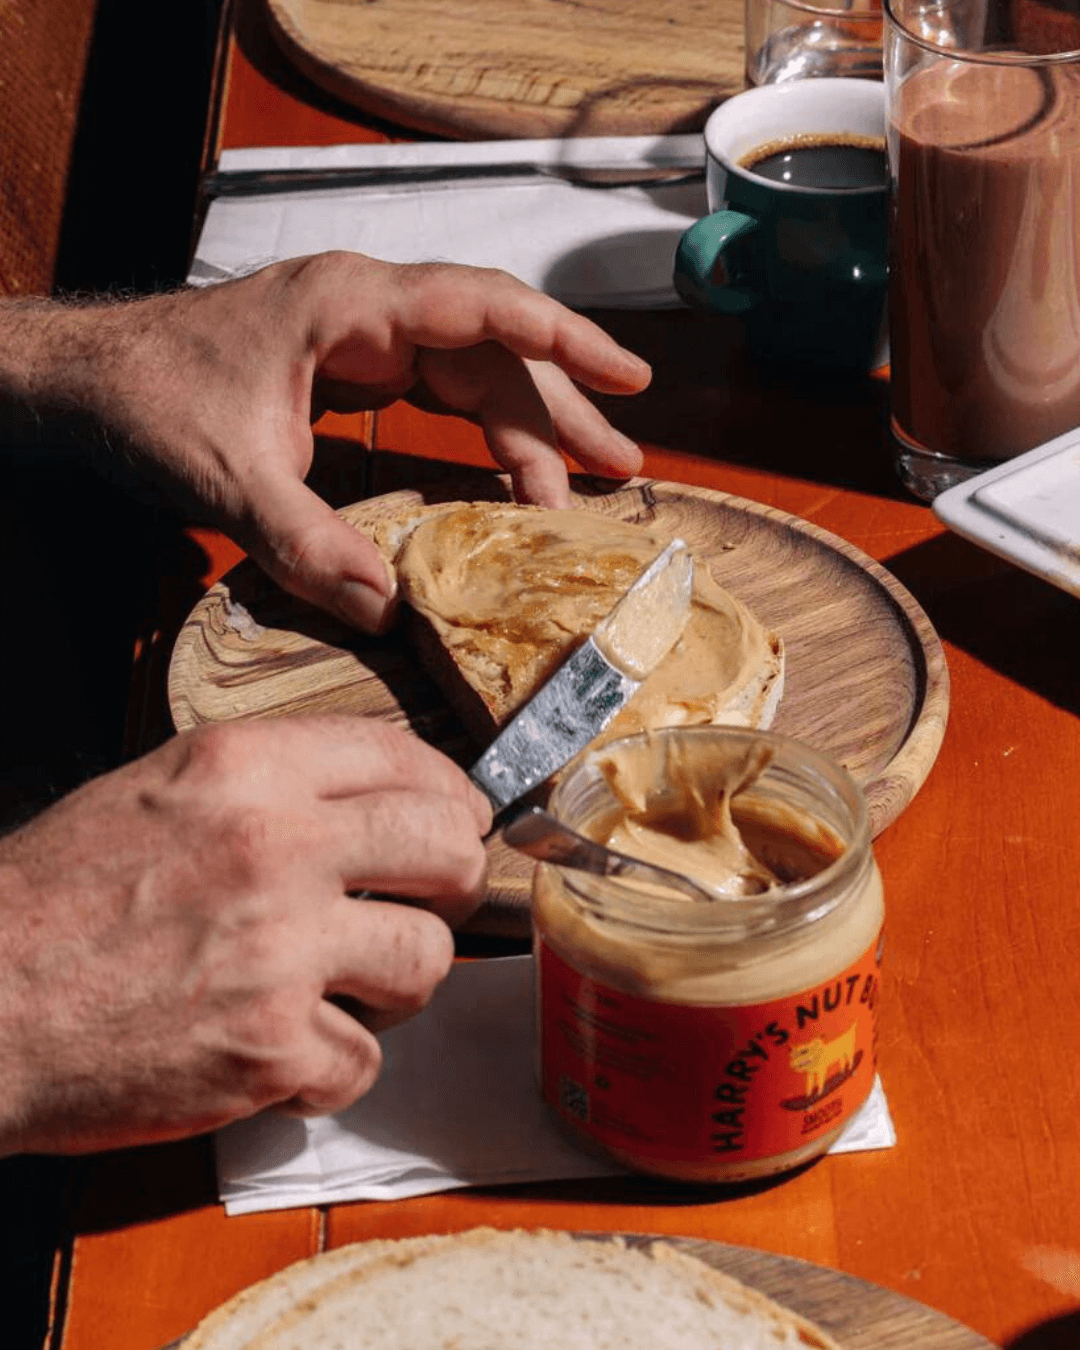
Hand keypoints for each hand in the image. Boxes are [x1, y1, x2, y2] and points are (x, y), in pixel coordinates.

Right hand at [0, 716, 491, 1155]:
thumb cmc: (54, 898)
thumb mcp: (158, 790)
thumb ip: (270, 786)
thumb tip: (374, 803)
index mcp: (246, 769)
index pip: (403, 756)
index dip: (450, 793)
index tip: (459, 819)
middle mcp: (275, 846)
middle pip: (447, 850)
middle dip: (454, 880)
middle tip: (430, 902)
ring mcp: (279, 950)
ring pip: (427, 959)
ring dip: (397, 981)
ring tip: (347, 986)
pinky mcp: (268, 1049)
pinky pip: (364, 1061)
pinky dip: (331, 1066)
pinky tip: (286, 1052)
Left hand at [2, 253, 650, 631]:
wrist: (91, 380)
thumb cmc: (150, 398)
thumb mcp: (228, 478)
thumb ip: (306, 542)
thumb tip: (385, 610)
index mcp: (352, 307)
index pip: (484, 310)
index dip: (565, 342)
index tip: (629, 377)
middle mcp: (370, 311)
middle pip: (494, 351)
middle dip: (560, 410)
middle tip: (619, 468)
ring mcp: (362, 336)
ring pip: (473, 371)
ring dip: (530, 426)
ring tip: (587, 478)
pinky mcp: (351, 368)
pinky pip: (439, 391)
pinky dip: (481, 431)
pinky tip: (509, 470)